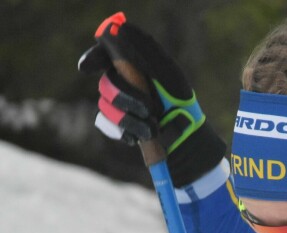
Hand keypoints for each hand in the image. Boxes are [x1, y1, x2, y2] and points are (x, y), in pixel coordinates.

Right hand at [78, 12, 224, 186]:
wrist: (186, 138)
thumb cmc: (180, 102)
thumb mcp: (168, 74)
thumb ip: (145, 52)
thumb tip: (120, 28)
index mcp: (132, 65)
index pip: (104, 54)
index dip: (94, 58)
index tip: (87, 68)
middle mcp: (122, 82)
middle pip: (106, 83)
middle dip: (128, 98)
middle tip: (151, 109)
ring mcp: (118, 104)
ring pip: (105, 105)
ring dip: (131, 118)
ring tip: (154, 126)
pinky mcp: (118, 124)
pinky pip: (106, 124)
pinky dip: (124, 131)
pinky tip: (141, 135)